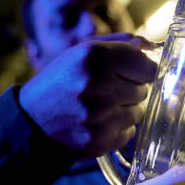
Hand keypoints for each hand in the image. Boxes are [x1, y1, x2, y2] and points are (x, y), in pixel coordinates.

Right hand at [19, 33, 157, 157]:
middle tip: (106, 91)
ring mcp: (99, 116)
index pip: (147, 66)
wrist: (32, 119)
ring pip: (139, 112)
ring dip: (124, 110)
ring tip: (100, 108)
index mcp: (95, 56)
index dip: (141, 70)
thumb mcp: (83, 52)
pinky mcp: (99, 140)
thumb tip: (151, 46)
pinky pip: (129, 133)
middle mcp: (98, 85)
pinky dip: (117, 129)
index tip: (133, 73)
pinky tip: (97, 123)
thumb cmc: (62, 81)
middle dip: (129, 90)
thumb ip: (121, 44)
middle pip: (143, 90)